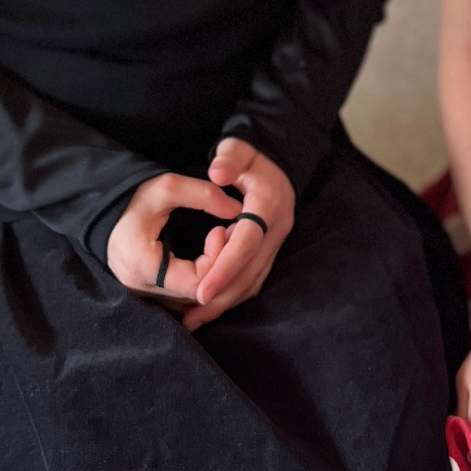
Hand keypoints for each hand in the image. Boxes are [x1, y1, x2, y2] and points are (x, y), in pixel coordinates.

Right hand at [106, 171, 242, 302]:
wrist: (106, 214)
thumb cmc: (134, 199)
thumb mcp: (167, 187)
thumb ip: (204, 195)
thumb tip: (237, 210)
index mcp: (142, 265)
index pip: (196, 281)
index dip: (217, 257)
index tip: (220, 229)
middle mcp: (141, 289)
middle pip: (198, 296)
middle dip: (221, 266)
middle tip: (229, 236)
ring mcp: (145, 297)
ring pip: (194, 303)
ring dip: (215, 275)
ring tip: (222, 244)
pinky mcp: (151, 298)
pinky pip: (186, 301)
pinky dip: (204, 282)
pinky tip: (211, 258)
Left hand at [182, 138, 293, 333]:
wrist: (280, 163)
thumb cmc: (251, 157)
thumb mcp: (239, 149)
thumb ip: (229, 158)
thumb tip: (216, 173)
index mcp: (268, 205)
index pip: (246, 243)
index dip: (223, 268)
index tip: (200, 291)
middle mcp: (277, 229)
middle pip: (250, 271)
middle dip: (221, 296)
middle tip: (191, 316)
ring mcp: (277, 242)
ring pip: (254, 280)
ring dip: (226, 302)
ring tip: (195, 320)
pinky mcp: (270, 250)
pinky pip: (254, 278)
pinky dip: (233, 295)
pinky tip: (212, 307)